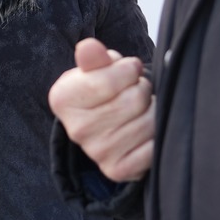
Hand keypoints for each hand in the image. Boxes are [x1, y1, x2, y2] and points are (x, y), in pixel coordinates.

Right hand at [48, 38, 155, 182]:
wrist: (104, 127)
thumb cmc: (103, 89)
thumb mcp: (96, 68)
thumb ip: (94, 57)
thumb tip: (89, 48)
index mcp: (63, 99)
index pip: (111, 78)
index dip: (128, 69)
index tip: (128, 70)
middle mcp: (76, 129)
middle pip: (134, 99)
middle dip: (141, 88)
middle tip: (135, 91)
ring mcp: (97, 153)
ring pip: (149, 121)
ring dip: (152, 109)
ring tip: (141, 109)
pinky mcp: (118, 171)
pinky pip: (153, 147)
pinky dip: (156, 135)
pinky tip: (144, 130)